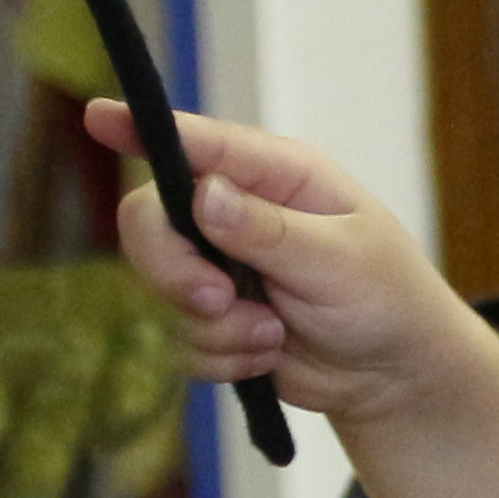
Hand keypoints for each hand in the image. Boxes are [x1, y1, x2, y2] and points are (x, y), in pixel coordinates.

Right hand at [92, 101, 498, 497]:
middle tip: (218, 299)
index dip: (142, 130)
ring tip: (275, 335)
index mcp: (275, 175)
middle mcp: (234, 211)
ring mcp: (218, 267)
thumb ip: (271, 231)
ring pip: (159, 290)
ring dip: (214, 328)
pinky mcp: (213, 319)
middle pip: (149, 220)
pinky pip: (179, 341)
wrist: (399, 378)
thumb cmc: (389, 302)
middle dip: (174, 270)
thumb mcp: (341, 261)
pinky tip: (269, 356)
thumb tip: (205, 194)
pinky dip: (220, 358)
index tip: (99, 119)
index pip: (196, 143)